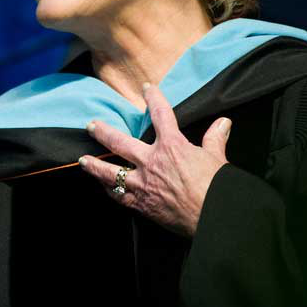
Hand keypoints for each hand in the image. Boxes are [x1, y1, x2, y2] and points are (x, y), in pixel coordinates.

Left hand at [78, 83, 230, 236]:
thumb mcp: (217, 158)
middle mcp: (152, 162)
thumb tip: (224, 122)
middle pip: (120, 142)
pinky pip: (119, 196)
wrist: (214, 218)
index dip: (154, 98)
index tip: (146, 88)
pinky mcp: (141, 204)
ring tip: (82, 160)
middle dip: (103, 132)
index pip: (161, 114)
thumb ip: (215, 138)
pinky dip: (109, 190)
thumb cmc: (218, 188)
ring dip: (95, 165)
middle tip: (91, 125)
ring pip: (110, 172)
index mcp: (172, 146)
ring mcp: (143, 184)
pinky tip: (103, 186)